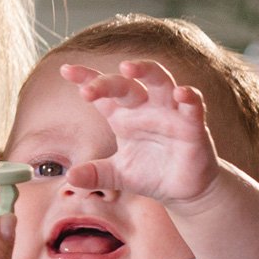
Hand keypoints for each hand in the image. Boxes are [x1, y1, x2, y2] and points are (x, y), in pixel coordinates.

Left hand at [62, 59, 220, 206]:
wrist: (183, 190)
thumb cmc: (150, 174)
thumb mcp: (118, 176)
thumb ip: (96, 175)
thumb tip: (70, 178)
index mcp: (123, 117)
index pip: (103, 94)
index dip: (86, 79)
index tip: (65, 70)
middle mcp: (145, 109)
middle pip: (126, 85)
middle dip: (108, 82)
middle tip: (89, 88)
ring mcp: (170, 113)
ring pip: (160, 82)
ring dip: (146, 71)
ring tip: (128, 67)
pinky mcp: (193, 125)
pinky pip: (193, 106)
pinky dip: (190, 97)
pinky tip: (181, 93)